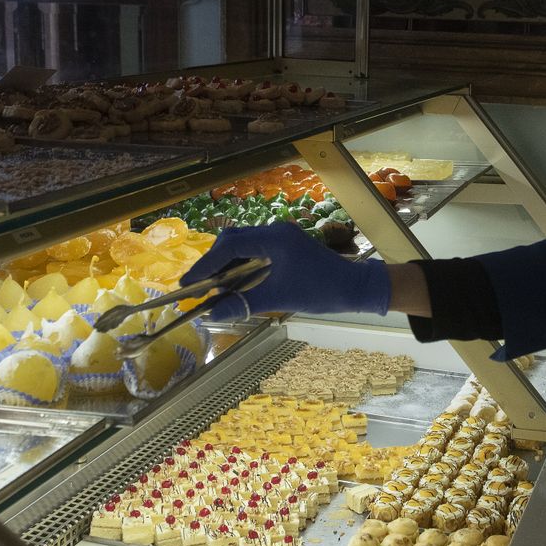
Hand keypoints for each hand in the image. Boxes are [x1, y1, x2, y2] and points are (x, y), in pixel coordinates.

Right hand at [181, 222, 390, 319]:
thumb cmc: (321, 291)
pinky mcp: (287, 245)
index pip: (229, 245)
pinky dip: (242, 265)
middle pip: (232, 240)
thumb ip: (243, 304)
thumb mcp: (279, 298)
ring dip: (227, 265)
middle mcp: (275, 231)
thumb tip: (210, 314)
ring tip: (212, 288)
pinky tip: (235, 284)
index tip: (188, 283)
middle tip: (197, 287)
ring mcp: (282, 237)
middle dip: (213, 263)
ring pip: (243, 245)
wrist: (356, 287)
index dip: (206, 265)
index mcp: (274, 238)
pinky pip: (256, 250)